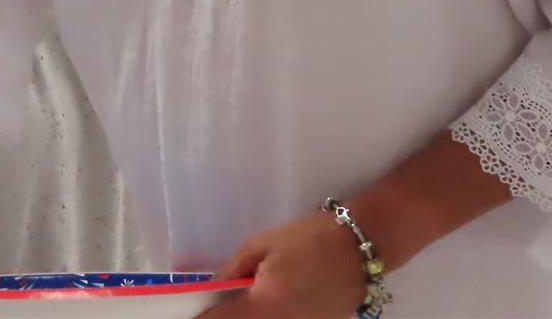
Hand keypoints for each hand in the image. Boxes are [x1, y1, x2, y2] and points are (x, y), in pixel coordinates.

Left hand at [197, 212, 369, 318]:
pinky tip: (268, 300)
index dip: (201, 318)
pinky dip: (269, 316)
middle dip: (225, 316)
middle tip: (217, 302)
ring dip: (246, 315)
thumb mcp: (262, 244)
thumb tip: (212, 287)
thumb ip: (234, 269)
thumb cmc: (309, 239)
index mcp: (265, 304)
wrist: (361, 248)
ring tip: (240, 299)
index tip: (190, 311)